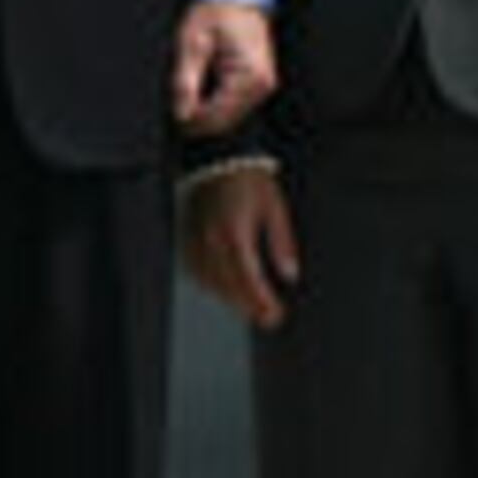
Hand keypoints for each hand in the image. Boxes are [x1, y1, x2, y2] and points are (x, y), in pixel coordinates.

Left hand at [170, 0, 275, 136]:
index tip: (173, 114)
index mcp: (249, 76)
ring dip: (207, 112)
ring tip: (189, 93)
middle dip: (199, 117)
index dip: (191, 119)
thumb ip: (186, 81)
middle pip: (224, 121)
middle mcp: (262, 86)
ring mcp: (262, 86)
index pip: (217, 115)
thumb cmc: (215, 14)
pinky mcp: (258, 84)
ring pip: (229, 117)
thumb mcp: (192, 44)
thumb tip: (182, 114)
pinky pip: (233, 106)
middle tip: (177, 104)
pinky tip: (202, 90)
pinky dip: (215, 104)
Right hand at [180, 156, 300, 326]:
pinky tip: (225, 292)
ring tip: (252, 310)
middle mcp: (212, 240)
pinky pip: (196, 272)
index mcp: (236, 233)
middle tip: (269, 319)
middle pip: (230, 286)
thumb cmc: (249, 180)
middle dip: (250, 307)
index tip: (276, 315)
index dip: (262, 302)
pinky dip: (212, 286)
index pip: (248, 279)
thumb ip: (282, 243)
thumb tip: (290, 274)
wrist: (217, 158)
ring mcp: (196, 241)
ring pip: (211, 283)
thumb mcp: (275, 208)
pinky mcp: (187, 239)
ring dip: (231, 300)